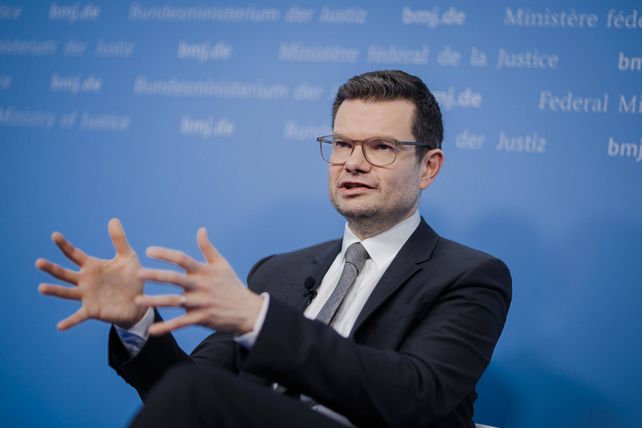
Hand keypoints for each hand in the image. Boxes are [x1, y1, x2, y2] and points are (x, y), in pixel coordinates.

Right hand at [36, 218, 146, 329]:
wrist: (140, 302)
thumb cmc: (132, 278)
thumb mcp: (128, 257)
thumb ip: (119, 240)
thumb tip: (112, 219)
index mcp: (92, 266)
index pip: (75, 254)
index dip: (65, 245)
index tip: (54, 235)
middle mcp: (85, 281)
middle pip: (65, 273)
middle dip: (52, 268)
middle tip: (39, 262)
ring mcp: (87, 296)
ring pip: (67, 293)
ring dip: (54, 291)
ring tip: (41, 288)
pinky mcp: (93, 310)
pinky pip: (79, 316)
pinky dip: (69, 321)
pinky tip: (59, 326)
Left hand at [135, 228, 262, 335]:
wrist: (247, 310)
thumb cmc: (232, 285)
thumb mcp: (222, 264)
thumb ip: (208, 248)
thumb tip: (201, 230)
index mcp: (204, 271)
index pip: (182, 259)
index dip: (165, 254)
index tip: (148, 251)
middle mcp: (200, 285)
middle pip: (175, 278)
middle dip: (155, 275)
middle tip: (137, 273)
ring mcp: (200, 303)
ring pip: (173, 302)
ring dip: (154, 301)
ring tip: (137, 300)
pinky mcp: (201, 318)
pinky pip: (180, 324)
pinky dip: (166, 328)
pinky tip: (151, 331)